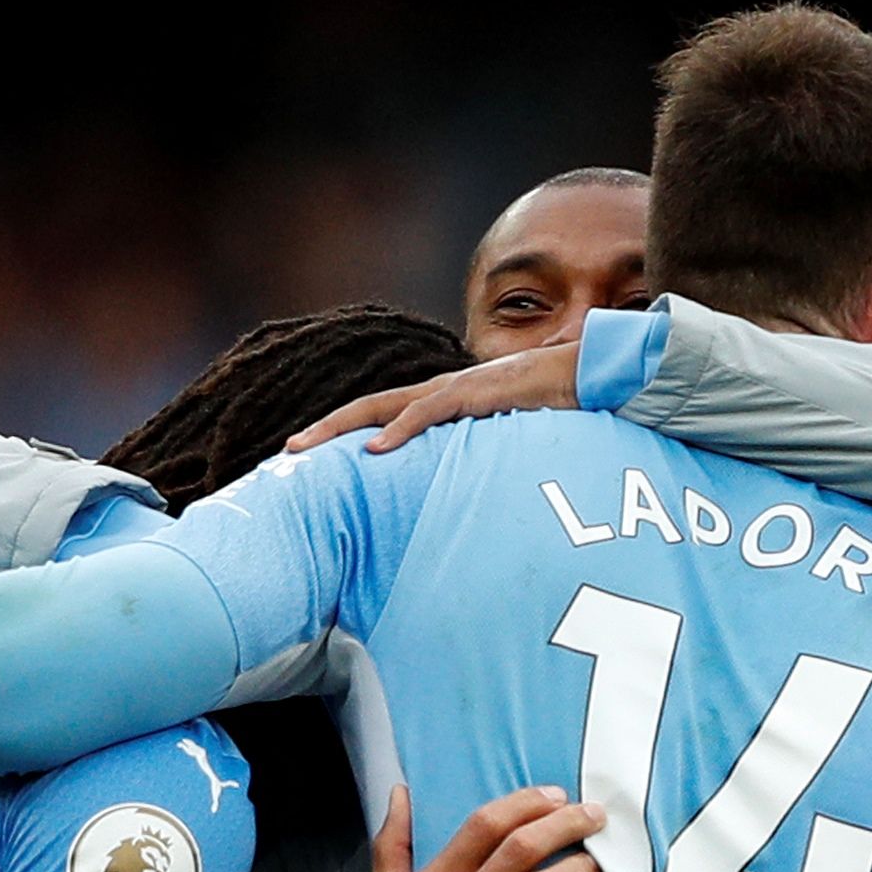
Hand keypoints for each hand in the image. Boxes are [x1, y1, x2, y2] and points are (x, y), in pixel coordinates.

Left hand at [288, 343, 582, 456]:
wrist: (584, 374)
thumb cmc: (550, 409)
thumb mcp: (505, 443)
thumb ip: (482, 461)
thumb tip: (470, 497)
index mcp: (441, 403)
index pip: (382, 417)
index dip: (345, 434)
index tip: (316, 457)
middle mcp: (436, 393)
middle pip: (366, 409)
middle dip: (324, 430)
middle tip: (286, 452)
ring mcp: (451, 390)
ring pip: (381, 407)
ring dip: (339, 428)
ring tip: (306, 449)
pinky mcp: (471, 393)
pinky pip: (426, 412)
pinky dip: (397, 431)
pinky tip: (374, 449)